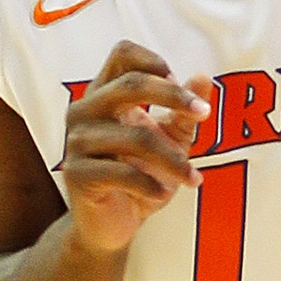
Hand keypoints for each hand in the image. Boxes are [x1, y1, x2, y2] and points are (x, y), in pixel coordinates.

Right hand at [61, 41, 213, 258]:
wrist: (111, 226)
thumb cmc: (139, 176)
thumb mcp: (170, 140)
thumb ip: (184, 111)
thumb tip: (203, 77)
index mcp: (103, 95)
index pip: (122, 54)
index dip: (153, 61)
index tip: (181, 83)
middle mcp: (84, 111)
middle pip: (130, 84)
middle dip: (174, 96)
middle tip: (204, 114)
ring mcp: (76, 142)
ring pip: (135, 136)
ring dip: (172, 158)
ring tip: (192, 178)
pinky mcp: (76, 174)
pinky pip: (122, 172)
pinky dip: (151, 185)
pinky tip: (163, 194)